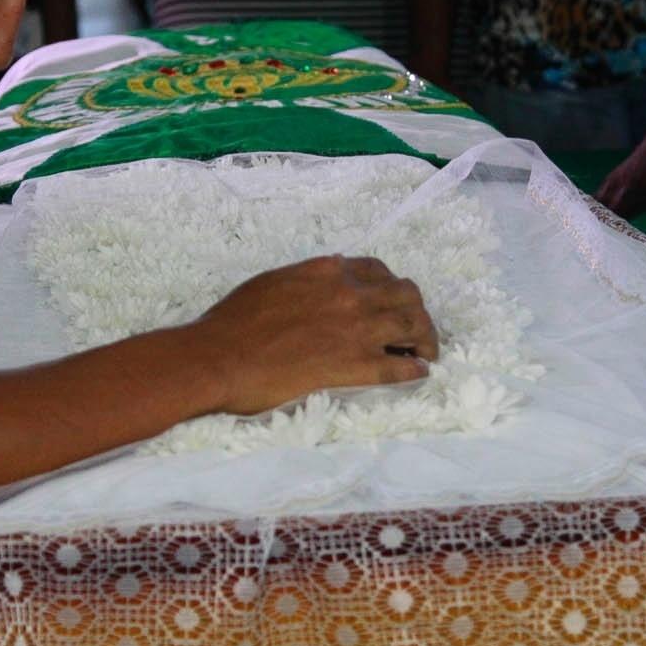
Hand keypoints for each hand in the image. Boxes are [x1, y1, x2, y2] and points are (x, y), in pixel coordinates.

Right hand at [193, 255, 437, 412]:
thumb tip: (329, 273)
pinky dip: (415, 370)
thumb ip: (309, 277)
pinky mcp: (355, 366)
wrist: (220, 357)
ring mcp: (357, 330)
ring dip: (425, 339)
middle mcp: (351, 294)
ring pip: (413, 326)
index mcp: (329, 271)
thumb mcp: (274, 280)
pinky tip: (418, 374)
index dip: (390, 287)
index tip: (389, 302)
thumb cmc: (233, 321)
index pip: (378, 271)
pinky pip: (401, 366)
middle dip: (416, 310)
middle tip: (415, 329)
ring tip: (425, 353)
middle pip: (406, 295)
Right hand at [596, 117, 645, 251]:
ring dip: (595, 223)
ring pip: (595, 207)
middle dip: (594, 236)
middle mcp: (614, 189)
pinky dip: (599, 213)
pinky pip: (599, 199)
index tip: (601, 262)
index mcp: (628, 196)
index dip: (605, 244)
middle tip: (593, 258)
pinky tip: (605, 223)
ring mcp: (612, 181)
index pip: (609, 226)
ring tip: (595, 244)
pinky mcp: (615, 177)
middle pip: (594, 218)